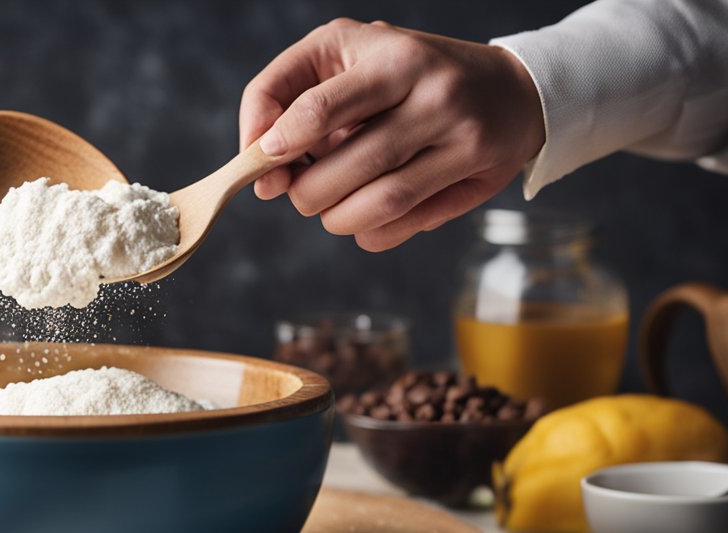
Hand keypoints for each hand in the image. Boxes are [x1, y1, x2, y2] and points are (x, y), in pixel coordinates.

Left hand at [240, 19, 544, 250]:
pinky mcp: (475, 175)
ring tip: (330, 207)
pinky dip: (370, 233)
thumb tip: (262, 168)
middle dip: (305, 192)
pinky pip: (402, 225)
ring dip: (335, 218)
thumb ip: (296, 97)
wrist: (514, 88)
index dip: (277, 143)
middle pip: (344, 168)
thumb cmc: (408, 72)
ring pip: (375, 205)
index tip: (265, 159)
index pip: (318, 108)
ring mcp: (460, 137)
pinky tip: (367, 216)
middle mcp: (432, 94)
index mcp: (392, 57)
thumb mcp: (353, 54)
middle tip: (300, 190)